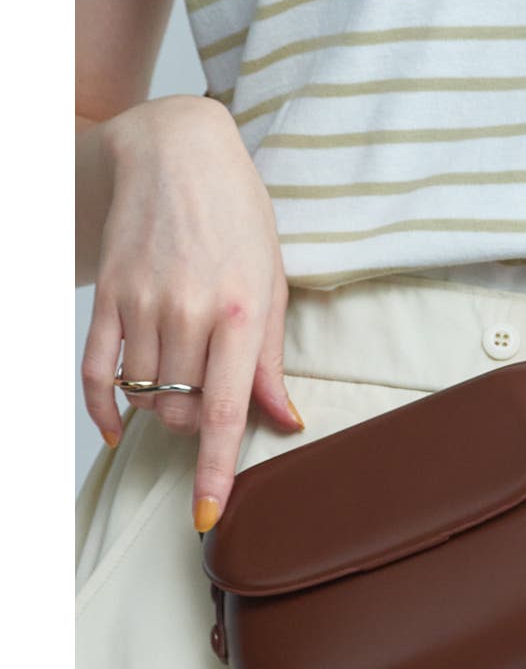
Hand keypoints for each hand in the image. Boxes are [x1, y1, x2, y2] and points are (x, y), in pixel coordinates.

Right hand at [81, 95, 303, 531]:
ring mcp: (142, 304)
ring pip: (144, 397)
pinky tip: (117, 425)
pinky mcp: (109, 296)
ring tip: (181, 382)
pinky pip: (96, 371)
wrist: (177, 153)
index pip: (225, 411)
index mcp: (242, 313)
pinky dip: (105, 407)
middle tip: (210, 400)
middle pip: (181, 412)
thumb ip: (273, 360)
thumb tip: (285, 420)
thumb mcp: (274, 284)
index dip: (216, 470)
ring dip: (163, 410)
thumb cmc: (240, 218)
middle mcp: (188, 313)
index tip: (208, 515)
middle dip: (197, 426)